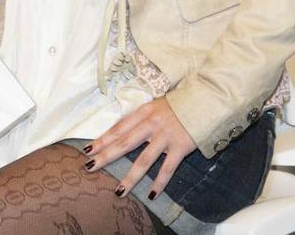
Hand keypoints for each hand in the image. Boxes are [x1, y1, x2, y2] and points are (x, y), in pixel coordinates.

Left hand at [81, 97, 195, 198]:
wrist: (207, 100)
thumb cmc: (179, 104)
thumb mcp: (156, 105)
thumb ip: (141, 117)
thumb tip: (121, 130)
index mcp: (144, 112)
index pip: (118, 128)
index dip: (102, 140)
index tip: (88, 151)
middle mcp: (152, 124)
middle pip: (124, 143)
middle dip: (106, 156)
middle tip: (90, 167)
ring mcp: (166, 136)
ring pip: (144, 160)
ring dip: (130, 177)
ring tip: (118, 192)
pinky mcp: (180, 147)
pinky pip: (168, 168)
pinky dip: (159, 182)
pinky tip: (151, 194)